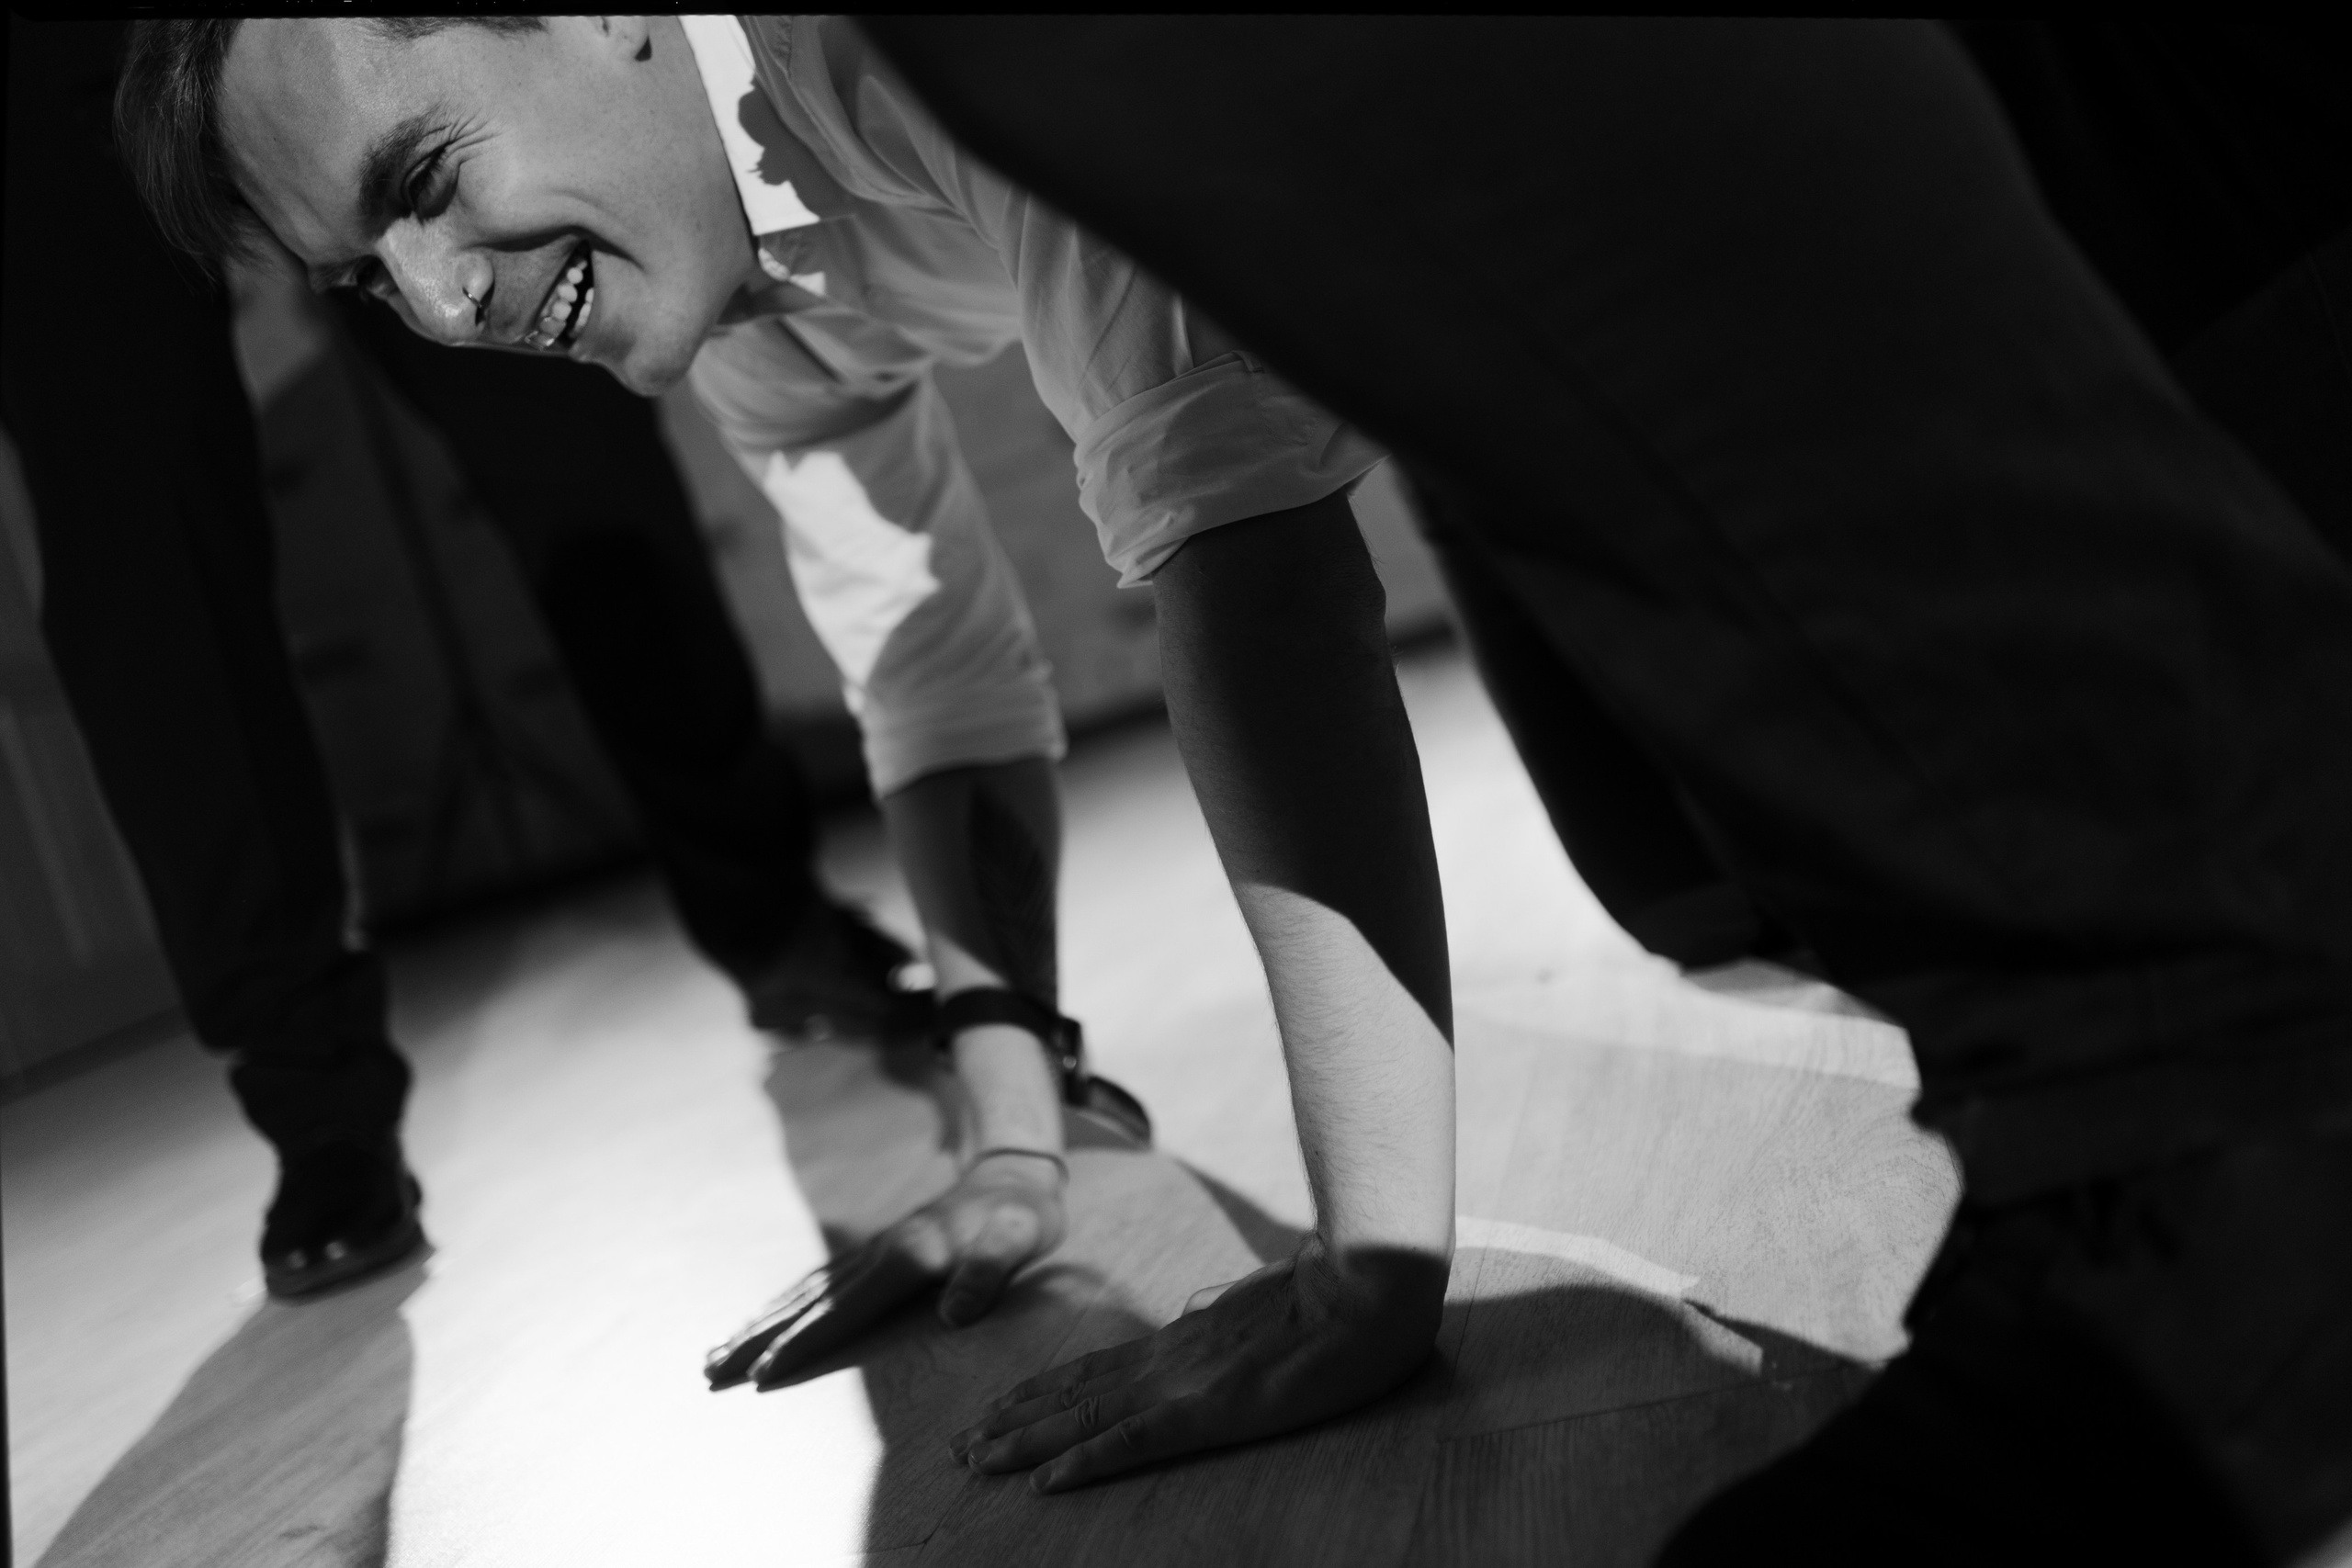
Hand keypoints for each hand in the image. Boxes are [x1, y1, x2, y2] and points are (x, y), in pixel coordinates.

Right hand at [705, 1150, 1067, 1389]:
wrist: (1013, 1173)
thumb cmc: (1023, 1216)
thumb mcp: (1021, 1240)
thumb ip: (989, 1272)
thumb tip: (956, 1314)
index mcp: (909, 1257)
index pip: (846, 1309)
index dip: (804, 1342)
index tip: (764, 1372)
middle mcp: (880, 1253)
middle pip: (808, 1303)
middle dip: (759, 1338)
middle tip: (710, 1372)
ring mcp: (872, 1251)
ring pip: (805, 1293)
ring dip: (759, 1324)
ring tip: (714, 1355)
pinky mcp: (875, 1253)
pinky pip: (819, 1283)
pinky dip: (784, 1306)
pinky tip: (760, 1321)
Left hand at [947, 1237, 1447, 1490]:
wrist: (1368, 1287)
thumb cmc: (1335, 1297)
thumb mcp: (1270, 1310)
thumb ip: (1232, 1326)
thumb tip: (1213, 1324)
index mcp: (1185, 1340)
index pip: (1097, 1368)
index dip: (1044, 1391)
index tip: (999, 1407)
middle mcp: (1169, 1360)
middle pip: (1073, 1392)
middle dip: (1013, 1419)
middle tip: (960, 1444)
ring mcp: (1184, 1384)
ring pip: (1083, 1416)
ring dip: (1025, 1441)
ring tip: (976, 1459)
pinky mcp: (1209, 1411)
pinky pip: (1131, 1442)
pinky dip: (1083, 1462)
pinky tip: (1045, 1483)